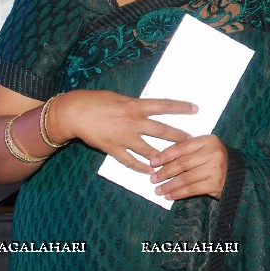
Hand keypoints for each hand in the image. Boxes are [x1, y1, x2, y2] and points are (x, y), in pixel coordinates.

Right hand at [45, 90, 197, 172]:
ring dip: (164, 157)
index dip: (181, 107)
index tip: (195, 109)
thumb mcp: (119, 98)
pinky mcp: (113, 149)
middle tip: (192, 140)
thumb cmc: (95, 101)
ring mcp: (124, 137)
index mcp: (135, 105)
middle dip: (179, 136)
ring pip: (150, 150)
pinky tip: (149, 172)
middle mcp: (133, 122)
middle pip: (162, 131)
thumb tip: (147, 108)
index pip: (164, 105)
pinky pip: (131, 162)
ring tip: (175, 161)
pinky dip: (141, 168)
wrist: (74, 113)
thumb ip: (135, 105)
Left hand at [150, 135, 227, 199]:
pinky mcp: (216, 184)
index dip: (165, 155)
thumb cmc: (215, 160)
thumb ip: (187, 150)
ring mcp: (215, 169)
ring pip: (186, 178)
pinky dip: (178, 194)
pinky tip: (169, 196)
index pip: (182, 147)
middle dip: (165, 172)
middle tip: (153, 178)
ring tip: (158, 190)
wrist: (238, 174)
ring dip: (169, 185)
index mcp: (208, 140)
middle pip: (182, 163)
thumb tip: (160, 158)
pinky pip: (192, 189)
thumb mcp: (204, 149)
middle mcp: (213, 153)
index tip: (153, 162)